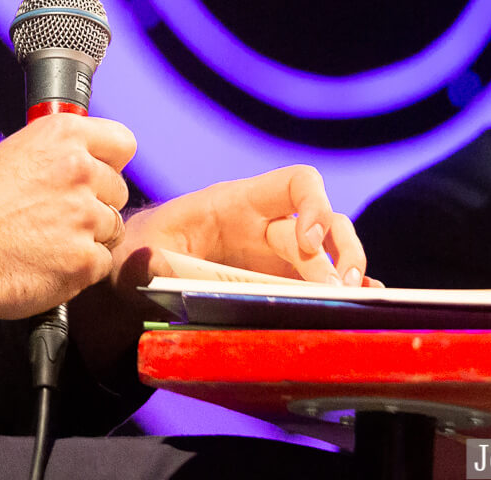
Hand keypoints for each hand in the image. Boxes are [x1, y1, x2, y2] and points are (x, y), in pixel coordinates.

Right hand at [0, 113, 134, 322]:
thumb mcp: (11, 155)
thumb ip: (56, 157)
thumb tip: (83, 163)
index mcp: (62, 136)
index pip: (123, 143)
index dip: (109, 163)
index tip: (98, 174)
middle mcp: (80, 169)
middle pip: (118, 191)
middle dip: (95, 206)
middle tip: (57, 218)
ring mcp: (85, 216)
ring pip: (112, 229)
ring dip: (88, 239)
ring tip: (45, 243)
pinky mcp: (84, 259)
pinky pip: (100, 264)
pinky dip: (79, 270)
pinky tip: (46, 264)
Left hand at [109, 164, 369, 290]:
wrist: (133, 280)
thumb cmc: (138, 255)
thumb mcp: (142, 253)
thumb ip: (152, 259)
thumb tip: (159, 265)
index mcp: (239, 204)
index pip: (296, 183)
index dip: (313, 206)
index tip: (307, 243)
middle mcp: (268, 226)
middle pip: (326, 222)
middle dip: (339, 252)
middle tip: (339, 288)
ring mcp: (278, 258)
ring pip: (333, 251)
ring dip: (348, 272)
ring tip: (353, 300)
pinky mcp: (280, 284)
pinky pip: (323, 282)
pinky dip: (345, 292)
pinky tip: (357, 308)